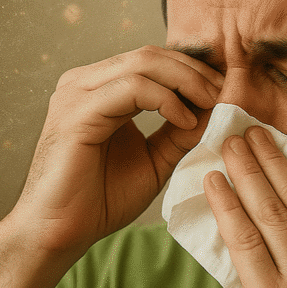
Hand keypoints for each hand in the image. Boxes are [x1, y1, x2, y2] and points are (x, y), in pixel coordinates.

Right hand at [5, 45, 221, 262]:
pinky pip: (131, 88)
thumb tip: (215, 108)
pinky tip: (185, 120)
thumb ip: (179, 132)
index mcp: (99, 88)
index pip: (153, 60)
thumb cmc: (100, 200)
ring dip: (186, 81)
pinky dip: (166, 100)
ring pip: (143, 63)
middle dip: (195, 71)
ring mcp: (77, 93)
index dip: (193, 71)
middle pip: (151, 55)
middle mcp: (84, 82)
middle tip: (226, 93)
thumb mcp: (154, 160)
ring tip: (211, 104)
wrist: (61, 232)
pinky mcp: (76, 112)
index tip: (226, 92)